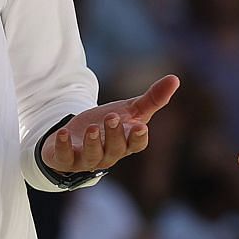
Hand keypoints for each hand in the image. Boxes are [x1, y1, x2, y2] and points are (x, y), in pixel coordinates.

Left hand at [40, 74, 179, 175]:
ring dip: (93, 143)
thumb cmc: (110, 125)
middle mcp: (108, 155)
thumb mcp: (130, 110)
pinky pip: (64, 158)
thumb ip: (153, 98)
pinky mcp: (65, 159)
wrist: (78, 135)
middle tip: (112, 117)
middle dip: (114, 135)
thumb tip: (175, 78)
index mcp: (126, 143)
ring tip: (93, 128)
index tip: (140, 127)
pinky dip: (63, 146)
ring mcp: (87, 159)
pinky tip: (64, 132)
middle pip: (115, 149)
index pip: (136, 145)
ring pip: (92, 156)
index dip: (138, 138)